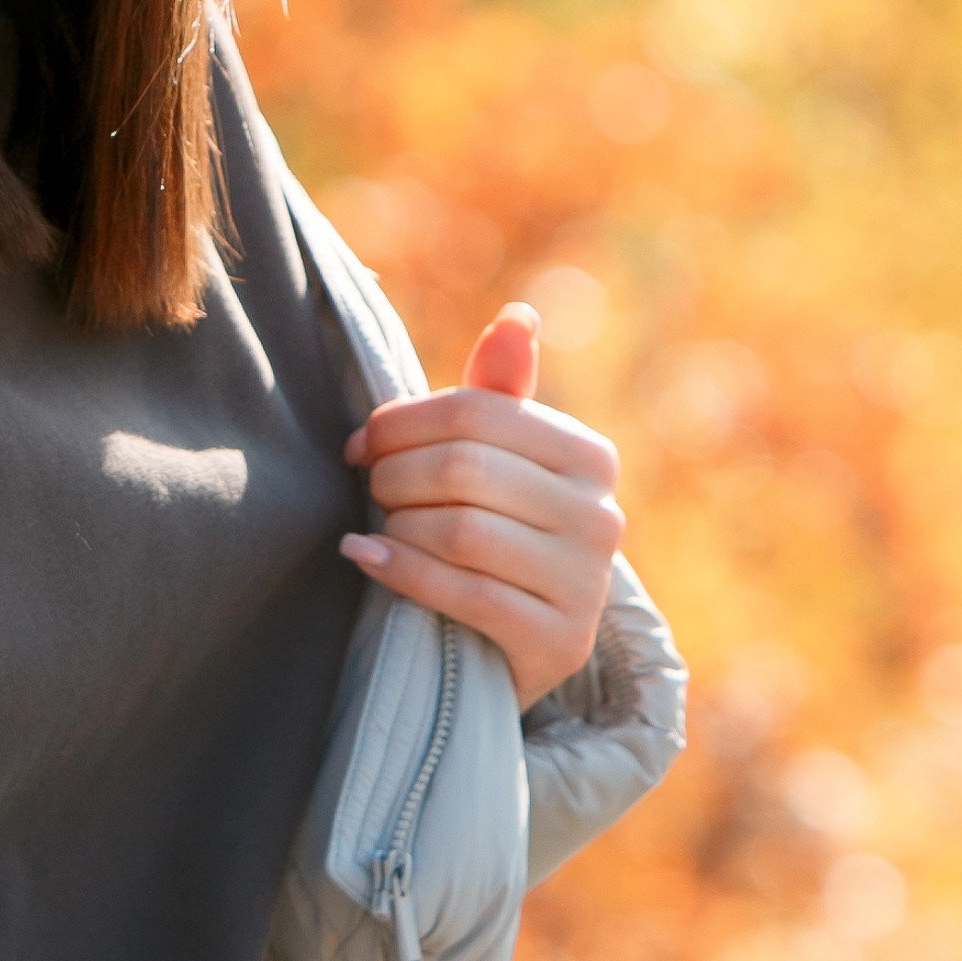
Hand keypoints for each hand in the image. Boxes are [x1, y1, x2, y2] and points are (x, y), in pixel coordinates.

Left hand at [341, 302, 624, 709]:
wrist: (515, 645)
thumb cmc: (495, 533)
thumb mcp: (498, 462)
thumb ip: (498, 394)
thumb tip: (518, 315)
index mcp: (589, 456)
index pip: (476, 412)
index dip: (401, 423)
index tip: (359, 445)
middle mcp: (601, 516)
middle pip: (463, 468)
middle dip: (393, 476)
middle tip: (367, 489)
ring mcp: (586, 583)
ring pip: (460, 531)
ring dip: (396, 526)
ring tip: (376, 527)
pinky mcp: (560, 641)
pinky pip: (464, 593)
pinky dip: (402, 572)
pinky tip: (366, 560)